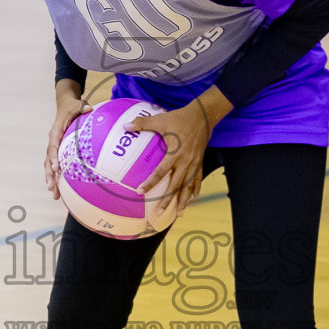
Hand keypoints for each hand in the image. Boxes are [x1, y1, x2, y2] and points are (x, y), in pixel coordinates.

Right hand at [46, 80, 91, 199]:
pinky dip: (57, 177)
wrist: (65, 105)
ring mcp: (54, 147)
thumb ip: (81, 107)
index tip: (57, 168)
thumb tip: (89, 108)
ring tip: (54, 195)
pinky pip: (56, 165)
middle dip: (49, 175)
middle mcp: (53, 141)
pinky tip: (61, 190)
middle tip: (52, 187)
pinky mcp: (58, 151)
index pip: (53, 147)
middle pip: (48, 161)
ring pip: (50, 166)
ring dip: (51, 180)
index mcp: (56, 132)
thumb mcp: (77, 104)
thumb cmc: (72, 106)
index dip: (53, 158)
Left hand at [127, 86, 232, 215]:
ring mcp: (194, 163)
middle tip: (159, 211)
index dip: (150, 182)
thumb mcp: (161, 120)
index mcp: (174, 153)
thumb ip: (143, 124)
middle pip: (176, 185)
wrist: (203, 116)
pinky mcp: (200, 161)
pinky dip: (195, 189)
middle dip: (167, 200)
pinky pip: (198, 178)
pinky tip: (193, 197)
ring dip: (183, 200)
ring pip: (188, 186)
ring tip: (179, 213)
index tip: (141, 191)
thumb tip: (125, 126)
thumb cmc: (180, 118)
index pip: (161, 172)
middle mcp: (185, 162)